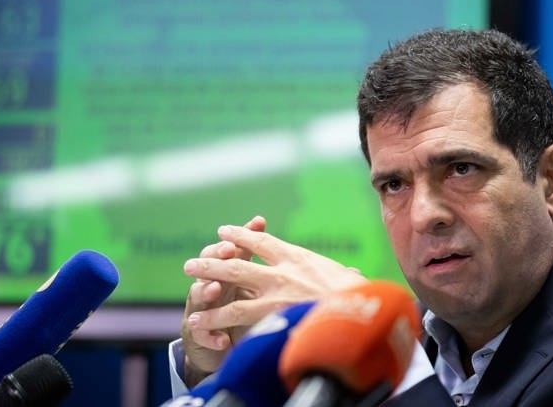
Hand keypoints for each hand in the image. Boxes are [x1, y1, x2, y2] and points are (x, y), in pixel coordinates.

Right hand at [180, 215, 265, 386]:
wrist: (227, 344)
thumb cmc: (243, 308)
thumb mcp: (253, 281)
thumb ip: (257, 254)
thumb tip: (260, 219)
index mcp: (224, 273)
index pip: (222, 250)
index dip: (232, 240)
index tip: (249, 229)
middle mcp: (209, 287)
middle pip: (208, 267)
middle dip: (217, 257)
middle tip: (228, 250)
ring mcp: (199, 310)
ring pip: (198, 296)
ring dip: (206, 291)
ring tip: (215, 288)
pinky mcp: (196, 336)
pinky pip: (200, 334)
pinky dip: (210, 335)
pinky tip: (222, 340)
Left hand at [182, 223, 367, 344]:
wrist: (360, 310)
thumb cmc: (361, 297)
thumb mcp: (350, 279)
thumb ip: (344, 275)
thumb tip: (353, 274)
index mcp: (299, 258)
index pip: (263, 242)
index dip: (242, 235)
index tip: (225, 231)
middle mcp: (282, 271)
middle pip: (239, 260)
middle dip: (214, 260)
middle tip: (193, 262)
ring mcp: (274, 292)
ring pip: (231, 285)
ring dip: (207, 285)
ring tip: (190, 287)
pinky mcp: (271, 314)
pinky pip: (235, 315)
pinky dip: (214, 319)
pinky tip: (198, 321)